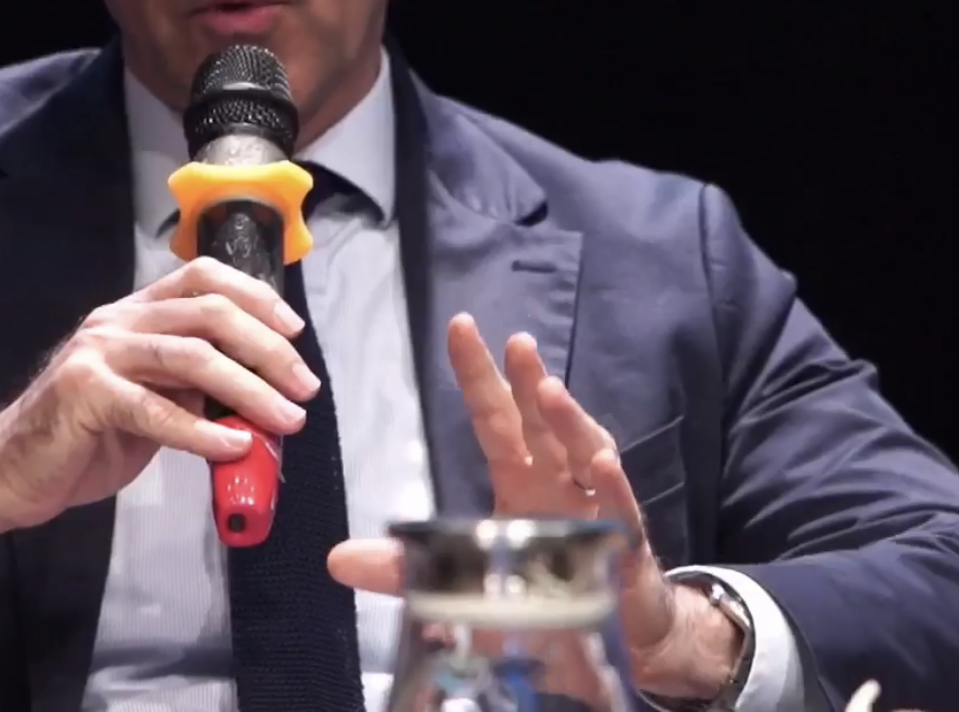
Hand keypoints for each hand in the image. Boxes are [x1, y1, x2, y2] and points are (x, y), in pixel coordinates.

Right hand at [0, 256, 320, 556]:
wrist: (8, 472)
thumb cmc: (83, 439)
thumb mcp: (149, 402)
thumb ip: (192, 390)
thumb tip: (260, 399)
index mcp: (133, 314)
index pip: (202, 277)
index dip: (255, 297)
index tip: (294, 333)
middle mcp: (117, 322)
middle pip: (209, 312)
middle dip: (267, 348)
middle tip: (303, 387)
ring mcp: (98, 354)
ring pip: (191, 355)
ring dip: (249, 389)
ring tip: (285, 419)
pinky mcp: (85, 395)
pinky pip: (157, 409)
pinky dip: (204, 431)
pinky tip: (234, 448)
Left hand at [327, 314, 742, 699]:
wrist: (610, 632)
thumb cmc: (542, 587)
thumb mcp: (462, 579)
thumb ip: (405, 569)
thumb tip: (337, 561)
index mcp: (520, 478)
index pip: (495, 417)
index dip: (478, 375)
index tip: (460, 327)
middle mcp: (558, 481)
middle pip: (540, 422)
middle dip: (527, 380)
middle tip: (515, 342)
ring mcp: (594, 507)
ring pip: (584, 453)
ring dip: (568, 421)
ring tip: (547, 391)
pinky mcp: (621, 545)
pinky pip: (620, 511)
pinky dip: (612, 487)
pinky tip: (603, 463)